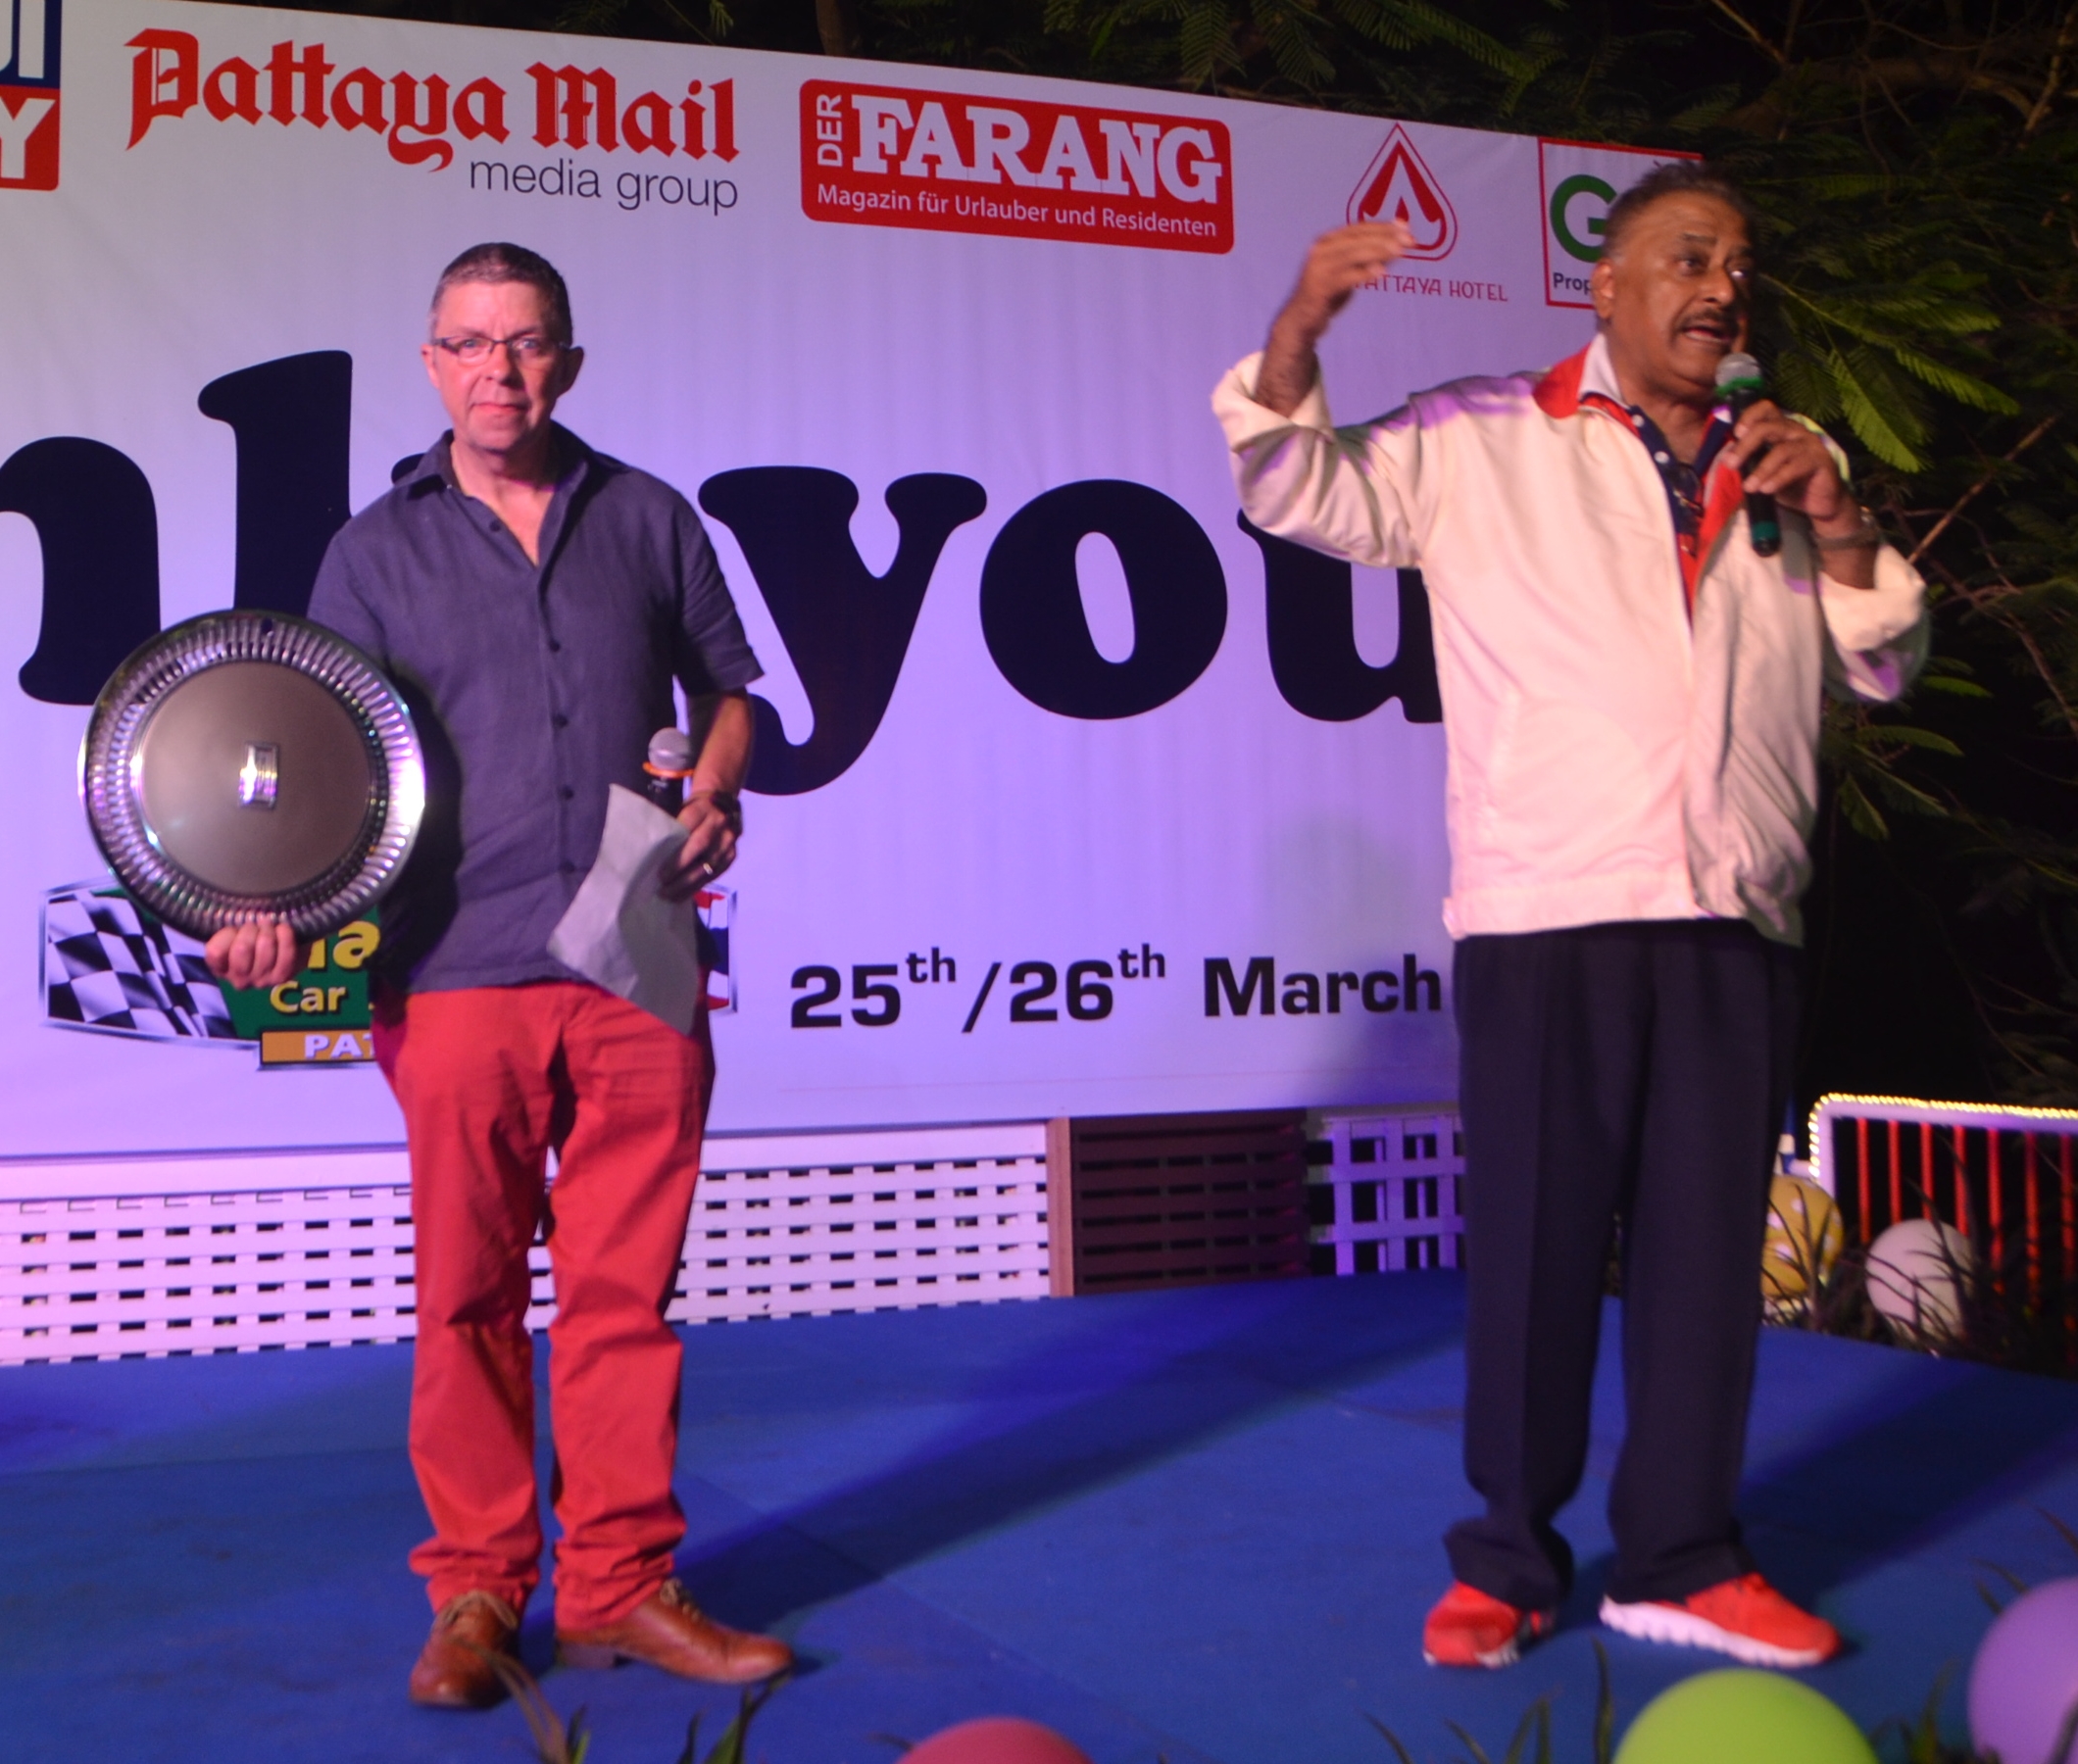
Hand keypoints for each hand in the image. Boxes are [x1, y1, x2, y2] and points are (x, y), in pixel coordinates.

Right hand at [204, 918, 305, 990]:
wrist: (278, 952)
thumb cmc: (248, 940)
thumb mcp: (231, 935)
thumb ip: (229, 933)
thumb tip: (245, 928)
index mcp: (220, 969)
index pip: (216, 953)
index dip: (228, 935)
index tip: (235, 930)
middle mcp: (239, 980)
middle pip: (242, 948)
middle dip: (250, 930)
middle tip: (255, 925)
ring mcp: (261, 981)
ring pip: (265, 947)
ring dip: (268, 930)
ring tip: (268, 926)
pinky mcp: (281, 977)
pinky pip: (286, 953)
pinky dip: (285, 936)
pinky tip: (282, 929)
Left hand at [660, 789, 738, 901]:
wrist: (722, 803)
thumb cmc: (694, 811)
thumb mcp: (684, 810)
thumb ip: (674, 828)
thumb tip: (653, 855)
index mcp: (702, 809)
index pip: (687, 829)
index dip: (675, 853)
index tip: (660, 871)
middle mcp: (718, 823)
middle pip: (700, 847)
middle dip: (681, 869)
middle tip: (663, 885)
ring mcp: (728, 839)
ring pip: (710, 864)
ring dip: (689, 883)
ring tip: (670, 895)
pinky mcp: (732, 854)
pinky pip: (716, 873)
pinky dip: (699, 885)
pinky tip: (684, 894)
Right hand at [1257, 222, 1415, 415]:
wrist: (1301, 320)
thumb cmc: (1328, 293)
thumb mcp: (1347, 269)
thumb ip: (1366, 257)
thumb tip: (1397, 245)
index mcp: (1327, 241)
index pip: (1359, 228)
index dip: (1383, 226)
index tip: (1406, 227)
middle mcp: (1320, 249)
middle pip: (1358, 239)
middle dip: (1386, 238)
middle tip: (1409, 241)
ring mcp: (1318, 268)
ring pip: (1353, 254)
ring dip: (1378, 251)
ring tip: (1400, 252)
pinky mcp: (1319, 287)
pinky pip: (1345, 277)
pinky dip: (1364, 273)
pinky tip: (1381, 273)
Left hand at [1719, 400, 1852, 523]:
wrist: (1817, 501)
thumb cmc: (1788, 482)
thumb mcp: (1764, 471)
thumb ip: (1750, 462)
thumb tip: (1726, 459)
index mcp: (1781, 428)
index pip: (1766, 409)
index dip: (1750, 416)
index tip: (1736, 434)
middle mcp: (1795, 431)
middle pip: (1769, 427)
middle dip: (1746, 445)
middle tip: (1731, 464)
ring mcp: (1809, 444)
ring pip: (1781, 450)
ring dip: (1761, 469)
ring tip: (1749, 487)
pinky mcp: (1821, 460)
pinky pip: (1796, 466)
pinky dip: (1779, 478)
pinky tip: (1767, 489)